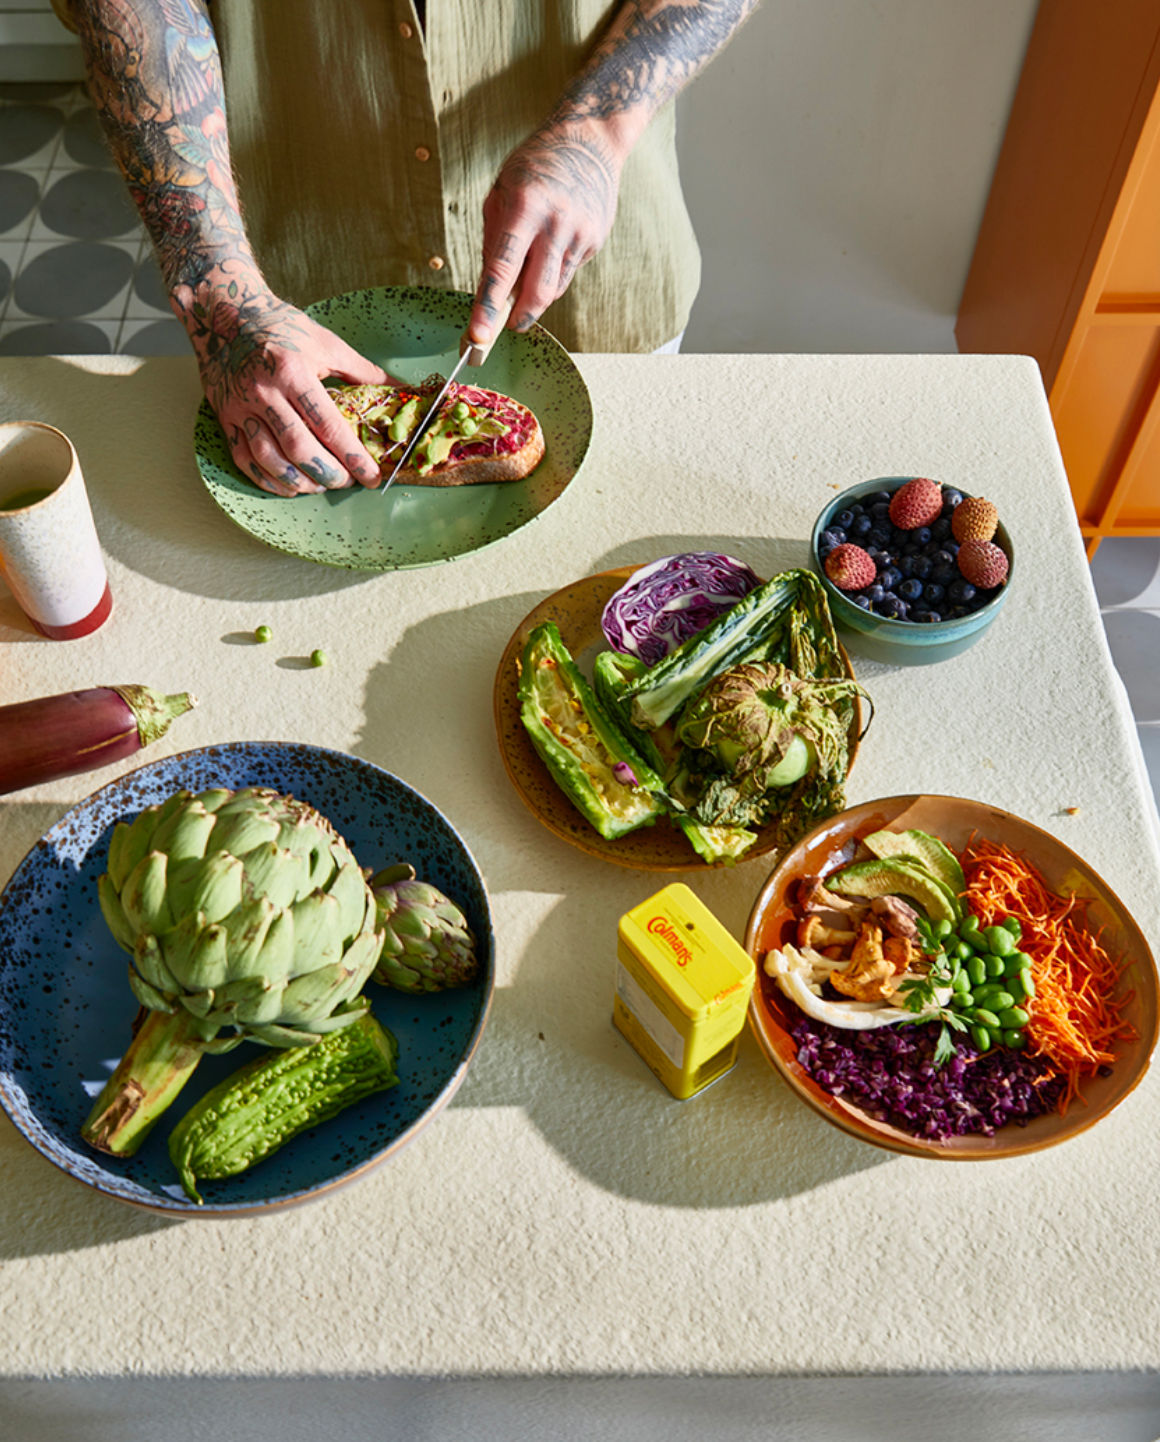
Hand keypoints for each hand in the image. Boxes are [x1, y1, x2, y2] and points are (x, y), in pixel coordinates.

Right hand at [174, 278, 390, 496]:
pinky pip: (245, 460)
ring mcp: (241, 407)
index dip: (353, 457)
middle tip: (346, 483)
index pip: (329, 426)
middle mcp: (264, 391)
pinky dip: (268, 480)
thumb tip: (400, 390)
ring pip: (270, 460)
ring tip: (319, 486)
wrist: (225, 313)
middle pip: (299, 449)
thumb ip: (363, 371)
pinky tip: (289, 485)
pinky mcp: (225, 417)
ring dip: (299, 482)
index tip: (371, 476)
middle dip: (328, 474)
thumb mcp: (326, 343)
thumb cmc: (281, 326)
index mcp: (293, 372)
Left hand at [467, 119, 623, 345]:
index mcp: (525, 207)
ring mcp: (580, 234)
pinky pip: (566, 273)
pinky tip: (550, 247)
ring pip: (553, 288)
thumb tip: (490, 287)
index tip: (478, 336)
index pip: (503, 269)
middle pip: (537, 293)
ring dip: (534, 294)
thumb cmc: (536, 166)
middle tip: (506, 324)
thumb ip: (494, 240)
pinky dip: (551, 273)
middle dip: (519, 317)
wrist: (591, 141)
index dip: (488, 306)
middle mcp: (555, 223)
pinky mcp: (594, 241)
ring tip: (528, 267)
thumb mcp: (502, 191)